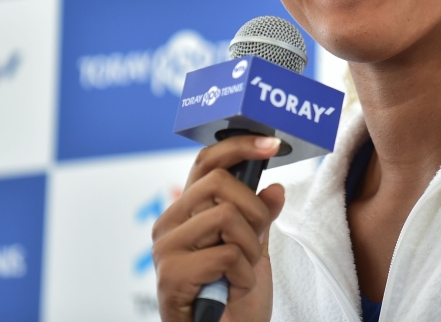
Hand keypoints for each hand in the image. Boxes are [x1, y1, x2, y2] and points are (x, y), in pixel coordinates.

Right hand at [153, 135, 285, 321]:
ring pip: (227, 216)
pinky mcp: (171, 275)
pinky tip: (233, 290)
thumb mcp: (255, 248)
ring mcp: (166, 248)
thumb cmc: (233, 297)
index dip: (240, 146)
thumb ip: (260, 217)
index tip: (273, 145)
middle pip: (221, 182)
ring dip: (249, 249)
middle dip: (254, 213)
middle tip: (253, 245)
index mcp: (186, 211)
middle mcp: (169, 223)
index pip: (207, 161)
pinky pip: (226, 254)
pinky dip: (243, 276)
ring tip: (240, 273)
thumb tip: (275, 188)